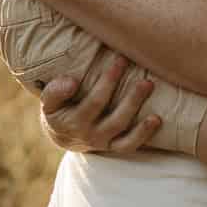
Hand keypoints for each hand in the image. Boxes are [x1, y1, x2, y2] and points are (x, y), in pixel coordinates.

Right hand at [38, 55, 161, 155]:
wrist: (63, 136)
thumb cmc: (59, 110)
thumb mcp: (49, 102)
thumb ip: (55, 91)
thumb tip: (71, 82)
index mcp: (74, 122)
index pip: (95, 102)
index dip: (109, 82)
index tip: (121, 60)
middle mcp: (90, 135)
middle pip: (115, 118)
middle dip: (132, 98)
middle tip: (144, 78)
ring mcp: (104, 142)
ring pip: (124, 130)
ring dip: (139, 110)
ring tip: (150, 87)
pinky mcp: (114, 147)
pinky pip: (130, 144)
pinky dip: (144, 134)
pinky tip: (157, 118)